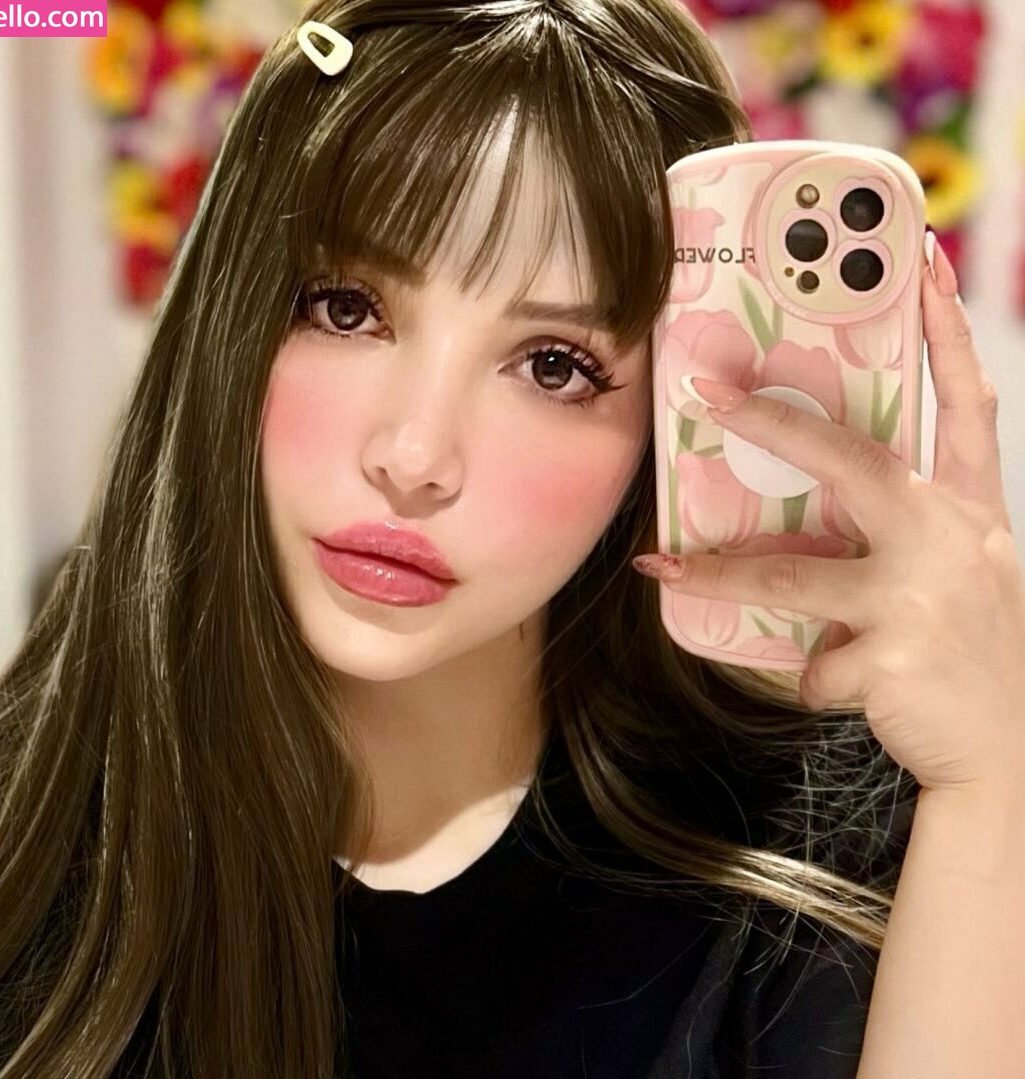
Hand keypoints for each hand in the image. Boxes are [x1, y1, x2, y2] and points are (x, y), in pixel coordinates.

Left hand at [634, 235, 1024, 796]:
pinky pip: (809, 660)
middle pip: (851, 461)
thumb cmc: (971, 652)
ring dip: (719, 574)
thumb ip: (901, 532)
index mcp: (969, 512)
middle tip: (707, 394)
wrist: (1011, 758)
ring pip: (789, 574)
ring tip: (664, 568)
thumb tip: (804, 516)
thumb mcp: (956, 574)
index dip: (945, 334)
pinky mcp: (892, 654)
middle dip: (774, 424)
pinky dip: (807, 675)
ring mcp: (922, 596)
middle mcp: (952, 540)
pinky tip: (836, 686)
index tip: (923, 268)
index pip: (964, 403)